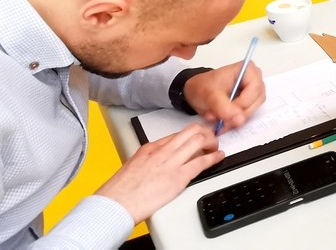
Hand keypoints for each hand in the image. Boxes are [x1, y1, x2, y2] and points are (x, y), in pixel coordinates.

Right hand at [96, 123, 222, 221]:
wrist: (117, 203)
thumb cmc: (121, 190)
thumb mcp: (134, 166)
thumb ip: (149, 161)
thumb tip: (158, 163)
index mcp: (150, 148)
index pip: (177, 134)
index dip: (191, 134)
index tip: (197, 137)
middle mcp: (162, 151)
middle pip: (190, 131)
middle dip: (204, 132)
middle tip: (210, 138)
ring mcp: (171, 163)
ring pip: (198, 141)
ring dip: (212, 142)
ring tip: (215, 147)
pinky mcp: (178, 177)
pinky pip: (201, 162)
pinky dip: (214, 158)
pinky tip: (218, 157)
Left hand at [183, 61, 266, 133]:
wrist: (196, 91)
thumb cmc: (204, 86)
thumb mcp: (210, 95)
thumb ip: (223, 107)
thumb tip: (238, 120)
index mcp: (248, 70)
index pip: (255, 90)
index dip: (243, 103)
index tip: (227, 112)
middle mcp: (254, 80)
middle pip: (256, 102)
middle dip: (237, 114)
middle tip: (221, 119)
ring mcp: (253, 93)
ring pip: (252, 111)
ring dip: (234, 119)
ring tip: (218, 118)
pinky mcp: (249, 104)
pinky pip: (247, 117)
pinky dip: (233, 122)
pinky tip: (222, 120)